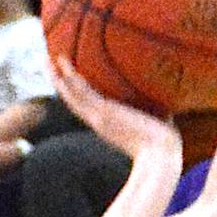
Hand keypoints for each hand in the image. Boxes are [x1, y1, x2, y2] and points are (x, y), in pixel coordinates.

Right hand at [49, 57, 182, 159]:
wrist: (161, 157)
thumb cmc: (164, 146)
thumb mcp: (157, 126)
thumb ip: (156, 118)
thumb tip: (170, 113)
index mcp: (108, 124)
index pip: (87, 104)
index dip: (75, 91)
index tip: (67, 78)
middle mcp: (99, 121)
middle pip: (73, 98)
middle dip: (59, 80)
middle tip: (47, 63)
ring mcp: (99, 117)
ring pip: (72, 93)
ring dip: (57, 75)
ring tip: (45, 58)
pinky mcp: (102, 114)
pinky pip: (80, 94)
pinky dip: (68, 80)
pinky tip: (61, 65)